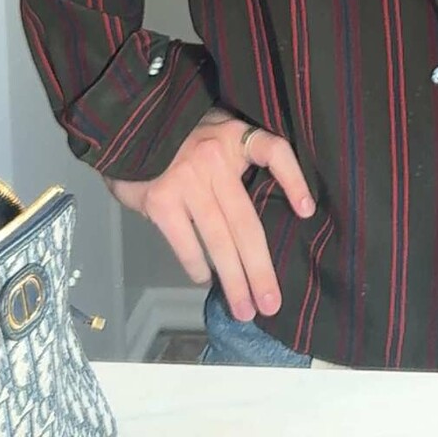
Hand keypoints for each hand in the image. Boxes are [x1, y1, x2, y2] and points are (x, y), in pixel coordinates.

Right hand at [102, 107, 315, 322]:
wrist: (130, 129)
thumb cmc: (180, 137)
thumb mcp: (215, 133)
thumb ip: (234, 162)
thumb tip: (259, 212)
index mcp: (234, 137)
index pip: (273, 151)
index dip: (293, 178)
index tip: (307, 211)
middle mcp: (214, 159)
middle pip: (246, 222)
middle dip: (260, 268)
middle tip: (271, 303)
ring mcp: (187, 181)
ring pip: (219, 241)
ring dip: (233, 280)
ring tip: (244, 308)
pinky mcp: (162, 200)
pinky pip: (187, 243)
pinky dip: (198, 266)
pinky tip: (205, 279)